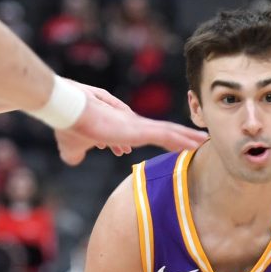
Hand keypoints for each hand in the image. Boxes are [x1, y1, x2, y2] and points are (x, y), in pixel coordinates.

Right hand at [56, 90, 205, 165]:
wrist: (66, 112)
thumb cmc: (69, 125)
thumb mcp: (72, 146)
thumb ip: (75, 153)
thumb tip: (73, 159)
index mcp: (116, 129)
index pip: (134, 137)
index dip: (145, 145)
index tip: (151, 152)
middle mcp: (130, 125)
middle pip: (159, 132)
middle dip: (176, 138)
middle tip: (193, 142)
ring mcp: (136, 126)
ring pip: (168, 132)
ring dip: (186, 137)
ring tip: (204, 141)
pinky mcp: (138, 128)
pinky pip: (166, 135)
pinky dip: (182, 139)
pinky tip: (196, 143)